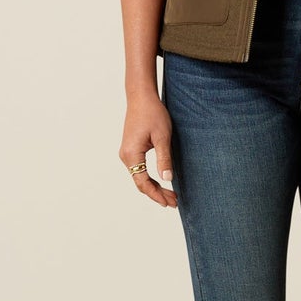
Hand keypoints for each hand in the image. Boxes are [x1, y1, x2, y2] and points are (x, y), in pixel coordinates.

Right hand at [120, 93, 177, 208]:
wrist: (141, 97)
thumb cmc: (152, 114)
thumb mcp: (162, 137)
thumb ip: (164, 159)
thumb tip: (168, 179)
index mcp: (132, 154)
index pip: (143, 183)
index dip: (157, 195)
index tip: (169, 203)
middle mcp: (126, 156)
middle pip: (141, 183)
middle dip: (157, 194)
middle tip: (174, 202)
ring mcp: (127, 153)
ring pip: (140, 177)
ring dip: (154, 187)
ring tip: (171, 195)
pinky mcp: (131, 150)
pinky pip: (139, 170)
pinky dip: (150, 178)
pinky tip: (162, 182)